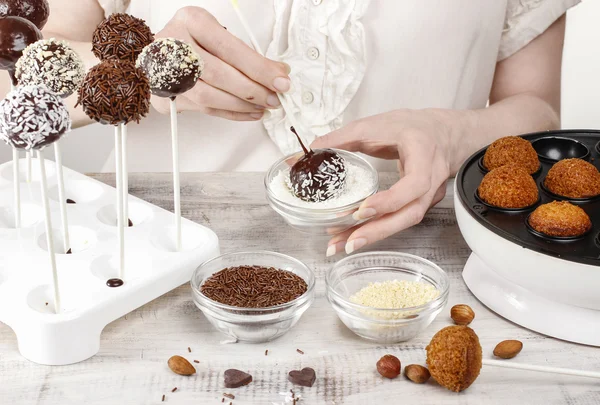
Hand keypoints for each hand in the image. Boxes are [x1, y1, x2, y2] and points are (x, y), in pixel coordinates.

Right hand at [151, 7, 290, 120]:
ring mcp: (166, 73)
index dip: (258, 68)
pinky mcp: (166, 97)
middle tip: (274, 98)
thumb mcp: (216, 33)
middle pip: (219, 74)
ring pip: (210, 96)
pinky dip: (232, 113)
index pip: (230, 48)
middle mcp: (175, 45)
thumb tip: (278, 74)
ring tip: (263, 107)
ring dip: (242, 105)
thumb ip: (244, 53)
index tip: (281, 79)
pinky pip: (206, 109)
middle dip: (253, 90)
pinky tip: (250, 112)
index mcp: (191, 21)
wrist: (155, 54)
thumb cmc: (192, 41)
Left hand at [312, 109, 458, 255]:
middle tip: (348, 243)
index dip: (390, 201)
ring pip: (405, 221)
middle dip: (378, 231)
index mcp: (424, 155)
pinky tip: (354, 234)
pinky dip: (378, 228)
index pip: (414, 184)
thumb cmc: (411, 127)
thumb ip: (342, 137)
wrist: (442, 133)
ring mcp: (429, 195)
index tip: (362, 210)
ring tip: (342, 245)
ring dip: (374, 235)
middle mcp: (431, 180)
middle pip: (410, 214)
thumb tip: (311, 148)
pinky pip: (400, 219)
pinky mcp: (420, 203)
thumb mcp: (375, 125)